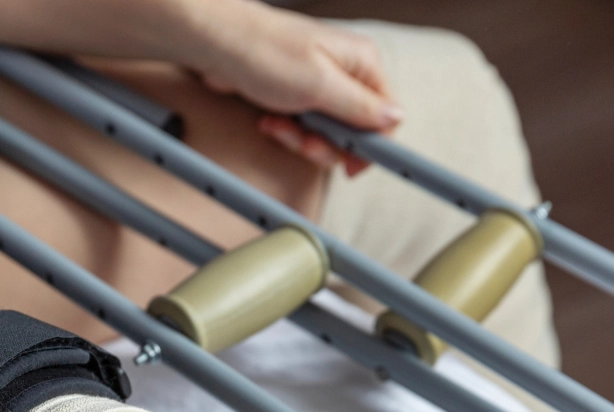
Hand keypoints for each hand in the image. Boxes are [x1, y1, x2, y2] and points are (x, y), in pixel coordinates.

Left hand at [186, 1, 400, 175]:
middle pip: (354, 130)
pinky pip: (302, 128)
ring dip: (300, 139)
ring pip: (325, 134)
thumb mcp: (319, 85)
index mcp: (361, 63)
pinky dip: (286, 131)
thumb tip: (396, 119)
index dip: (371, 146)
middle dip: (325, 143)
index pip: (386, 115)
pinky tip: (269, 121)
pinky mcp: (296, 95)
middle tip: (304, 141)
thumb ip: (360, 107)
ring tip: (279, 125)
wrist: (217, 43)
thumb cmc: (265, 53)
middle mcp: (345, 73)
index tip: (350, 165)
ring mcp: (319, 85)